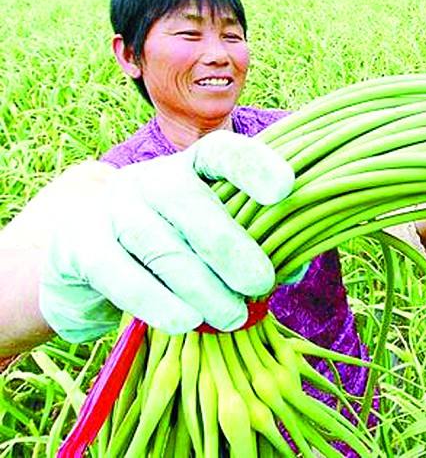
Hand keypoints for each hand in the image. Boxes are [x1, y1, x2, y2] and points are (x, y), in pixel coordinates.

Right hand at [40, 130, 294, 342]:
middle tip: (261, 284)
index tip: (284, 188)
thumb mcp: (206, 234)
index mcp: (190, 168)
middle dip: (231, 247)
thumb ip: (250, 245)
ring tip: (232, 317)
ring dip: (202, 286)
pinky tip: (186, 322)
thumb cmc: (169, 242)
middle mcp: (150, 179)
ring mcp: (113, 210)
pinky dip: (157, 302)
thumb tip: (295, 269)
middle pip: (189, 203)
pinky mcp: (81, 247)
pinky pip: (121, 276)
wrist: (82, 250)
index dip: (253, 166)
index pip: (221, 153)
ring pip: (161, 246)